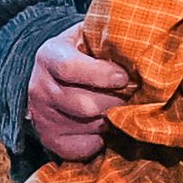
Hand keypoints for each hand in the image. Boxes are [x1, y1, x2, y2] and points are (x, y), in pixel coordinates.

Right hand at [21, 23, 125, 161]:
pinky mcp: (50, 139)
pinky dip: (100, 140)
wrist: (50, 76)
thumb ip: (109, 38)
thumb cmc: (81, 53)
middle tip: (131, 96)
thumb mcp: (88, 34)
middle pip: (85, 105)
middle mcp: (41, 88)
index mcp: (49, 56)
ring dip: (112, 119)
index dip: (102, 75)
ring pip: (91, 126)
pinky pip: (84, 148)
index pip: (70, 68)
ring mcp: (43, 117)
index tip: (124, 77)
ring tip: (119, 107)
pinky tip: (103, 126)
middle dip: (116, 101)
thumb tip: (142, 44)